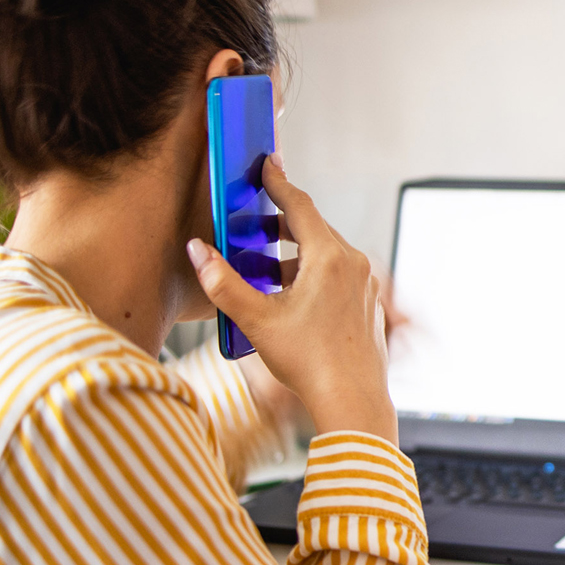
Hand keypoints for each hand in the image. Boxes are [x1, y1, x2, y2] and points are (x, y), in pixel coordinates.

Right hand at [187, 156, 397, 443]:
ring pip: (325, 254)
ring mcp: (364, 285)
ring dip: (294, 253)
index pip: (299, 204)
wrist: (352, 402)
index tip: (266, 162)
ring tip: (265, 267)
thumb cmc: (309, 362)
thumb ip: (222, 283)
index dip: (277, 182)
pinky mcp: (366, 305)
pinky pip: (336, 276)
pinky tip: (290, 297)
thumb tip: (197, 251)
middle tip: (255, 220)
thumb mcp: (255, 320)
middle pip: (313, 228)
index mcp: (329, 257)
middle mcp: (353, 264)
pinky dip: (311, 274)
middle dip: (282, 222)